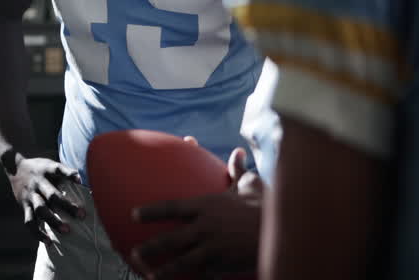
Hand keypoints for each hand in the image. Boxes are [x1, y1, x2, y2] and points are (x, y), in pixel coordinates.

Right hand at [7, 154, 86, 244]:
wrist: (15, 167)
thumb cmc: (40, 168)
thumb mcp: (50, 164)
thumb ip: (64, 172)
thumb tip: (84, 182)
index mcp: (46, 170)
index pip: (58, 169)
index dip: (69, 174)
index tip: (79, 180)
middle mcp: (38, 183)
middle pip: (52, 195)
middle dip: (66, 205)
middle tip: (81, 215)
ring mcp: (30, 195)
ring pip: (40, 209)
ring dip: (53, 221)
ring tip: (66, 231)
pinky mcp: (24, 205)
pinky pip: (29, 221)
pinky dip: (38, 233)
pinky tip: (48, 241)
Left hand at [129, 147, 262, 278]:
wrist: (285, 232)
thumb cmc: (265, 206)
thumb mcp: (250, 185)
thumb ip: (238, 171)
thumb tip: (239, 152)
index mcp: (205, 206)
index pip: (171, 208)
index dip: (150, 211)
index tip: (133, 214)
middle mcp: (204, 228)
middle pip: (170, 240)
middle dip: (150, 247)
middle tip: (135, 252)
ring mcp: (213, 249)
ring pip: (182, 262)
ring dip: (164, 270)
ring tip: (149, 275)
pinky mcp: (224, 266)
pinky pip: (202, 275)